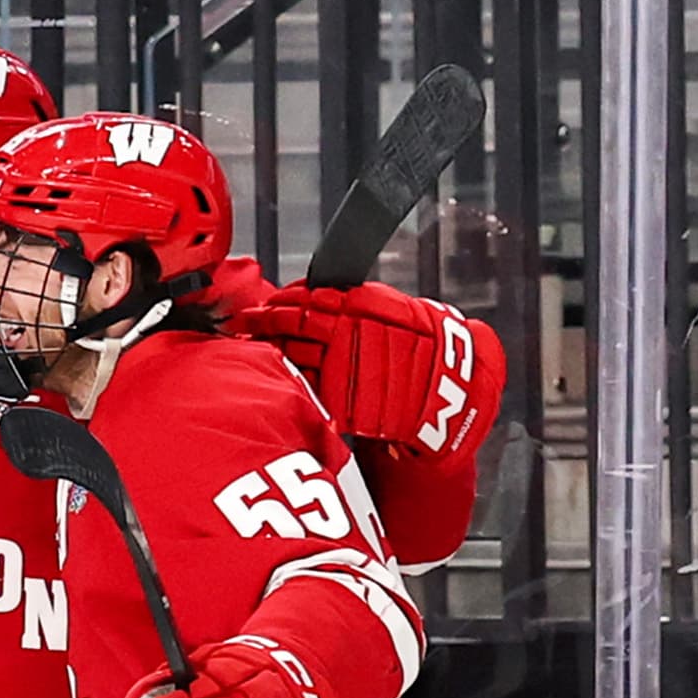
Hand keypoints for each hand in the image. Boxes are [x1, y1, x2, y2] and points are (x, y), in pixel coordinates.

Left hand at [235, 281, 490, 457]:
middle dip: (264, 319)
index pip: (307, 298)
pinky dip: (288, 378)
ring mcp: (343, 370)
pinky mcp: (342, 403)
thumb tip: (313, 294)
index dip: (282, 299)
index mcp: (363, 307)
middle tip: (248, 319)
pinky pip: (306, 387)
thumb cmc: (424, 347)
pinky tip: (278, 372)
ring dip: (269, 348)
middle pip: (292, 323)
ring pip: (292, 353)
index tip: (268, 300)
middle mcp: (350, 335)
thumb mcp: (397, 309)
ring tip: (256, 343)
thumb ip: (354, 301)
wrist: (449, 391)